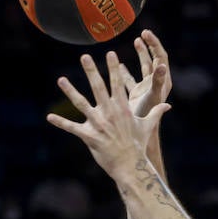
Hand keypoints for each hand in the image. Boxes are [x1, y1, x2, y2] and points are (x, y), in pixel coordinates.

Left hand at [47, 52, 170, 177]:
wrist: (130, 165)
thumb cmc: (138, 145)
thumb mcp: (147, 126)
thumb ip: (156, 113)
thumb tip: (168, 105)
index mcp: (122, 109)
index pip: (117, 84)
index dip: (113, 68)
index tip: (110, 53)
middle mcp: (109, 113)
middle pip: (98, 88)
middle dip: (91, 71)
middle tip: (85, 56)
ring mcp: (98, 124)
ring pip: (81, 104)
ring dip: (70, 91)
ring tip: (61, 79)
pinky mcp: (89, 136)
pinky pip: (72, 128)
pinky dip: (61, 123)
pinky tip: (49, 117)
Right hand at [117, 29, 171, 118]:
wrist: (140, 130)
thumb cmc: (147, 114)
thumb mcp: (151, 94)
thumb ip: (157, 80)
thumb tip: (162, 64)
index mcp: (162, 81)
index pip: (161, 57)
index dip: (154, 44)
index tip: (146, 33)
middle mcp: (156, 84)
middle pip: (154, 60)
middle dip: (149, 46)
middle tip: (142, 33)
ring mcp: (146, 89)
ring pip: (144, 67)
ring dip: (141, 54)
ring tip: (136, 41)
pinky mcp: (137, 95)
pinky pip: (132, 80)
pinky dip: (126, 72)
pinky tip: (119, 65)